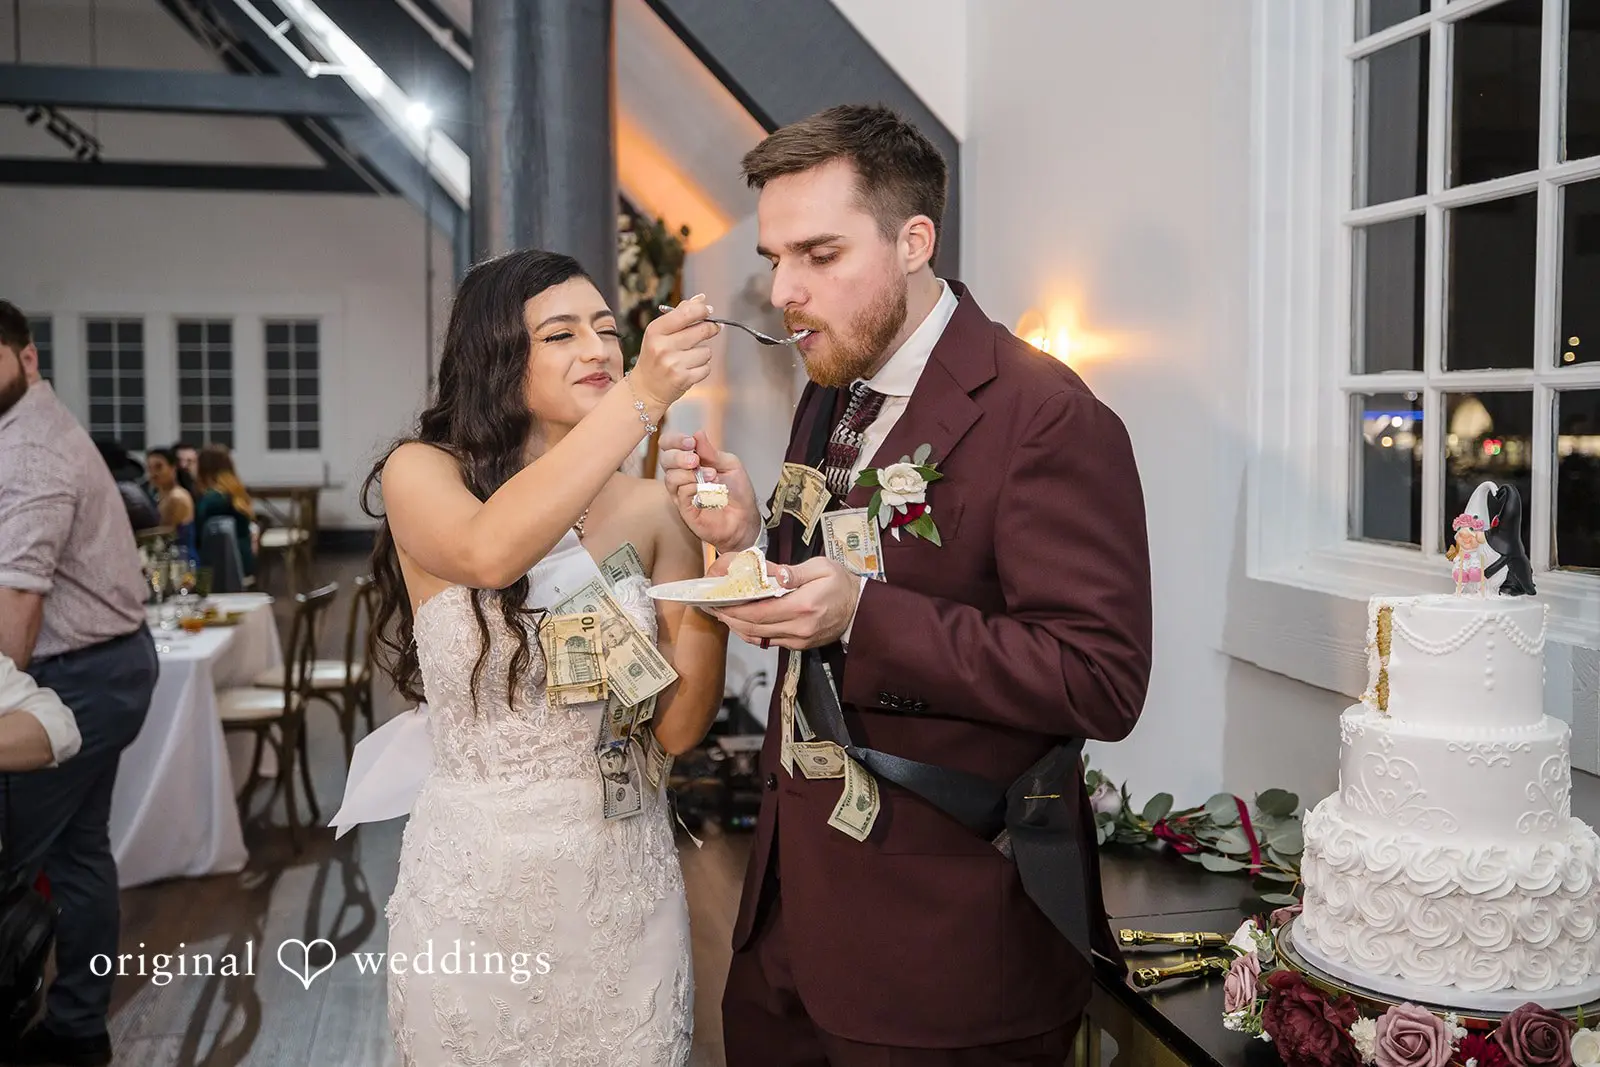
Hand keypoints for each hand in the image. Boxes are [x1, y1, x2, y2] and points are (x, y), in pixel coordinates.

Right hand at [629, 295, 720, 411]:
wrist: (644, 389)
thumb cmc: (654, 357)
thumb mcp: (659, 334)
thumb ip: (680, 314)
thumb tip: (701, 298)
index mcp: (655, 331)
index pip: (685, 314)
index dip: (702, 310)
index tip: (709, 310)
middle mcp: (662, 347)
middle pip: (701, 330)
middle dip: (710, 329)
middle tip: (712, 329)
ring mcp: (673, 364)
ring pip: (706, 351)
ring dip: (702, 354)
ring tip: (688, 358)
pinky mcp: (683, 379)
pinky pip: (706, 368)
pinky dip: (702, 369)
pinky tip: (689, 370)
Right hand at [660, 431, 762, 553]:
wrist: (745, 518)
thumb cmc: (738, 492)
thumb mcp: (730, 465)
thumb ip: (712, 452)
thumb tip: (697, 433)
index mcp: (692, 460)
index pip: (670, 445)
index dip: (675, 440)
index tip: (690, 441)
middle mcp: (683, 475)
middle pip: (665, 459)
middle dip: (678, 456)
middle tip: (696, 460)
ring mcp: (682, 493)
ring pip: (670, 477)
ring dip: (688, 473)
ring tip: (711, 476)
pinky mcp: (684, 509)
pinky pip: (679, 494)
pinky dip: (692, 487)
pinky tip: (706, 489)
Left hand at [710, 558, 860, 649]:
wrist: (861, 610)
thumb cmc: (841, 584)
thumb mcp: (822, 568)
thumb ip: (795, 572)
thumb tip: (772, 573)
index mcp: (802, 606)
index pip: (758, 612)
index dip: (734, 609)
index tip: (718, 601)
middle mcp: (798, 627)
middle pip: (754, 627)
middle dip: (730, 618)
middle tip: (713, 607)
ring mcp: (798, 639)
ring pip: (759, 638)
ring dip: (738, 627)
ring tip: (723, 615)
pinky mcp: (800, 645)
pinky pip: (769, 642)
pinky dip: (752, 633)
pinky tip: (742, 623)